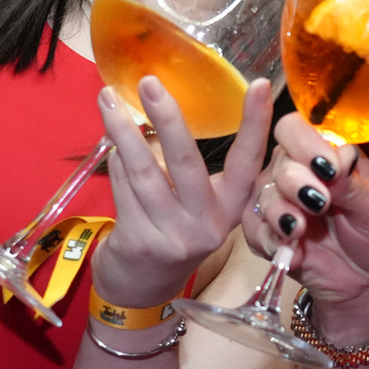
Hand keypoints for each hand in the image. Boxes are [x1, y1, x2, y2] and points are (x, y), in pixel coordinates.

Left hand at [90, 76, 274, 306]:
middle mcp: (207, 225)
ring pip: (144, 171)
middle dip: (167, 117)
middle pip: (186, 162)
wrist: (142, 287)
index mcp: (229, 209)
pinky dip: (115, 160)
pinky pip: (123, 187)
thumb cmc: (172, 232)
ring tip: (109, 98)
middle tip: (150, 82)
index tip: (260, 84)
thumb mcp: (196, 205)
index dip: (255, 123)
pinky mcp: (139, 241)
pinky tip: (111, 142)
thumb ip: (189, 168)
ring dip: (122, 131)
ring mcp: (172, 236)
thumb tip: (164, 107)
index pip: (247, 162)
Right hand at [243, 113, 368, 345]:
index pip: (294, 129)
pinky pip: (253, 232)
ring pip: (262, 196)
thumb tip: (334, 158)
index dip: (304, 144)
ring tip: (300, 230)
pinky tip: (293, 253)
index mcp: (324, 154)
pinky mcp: (268, 236)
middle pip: (277, 162)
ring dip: (280, 212)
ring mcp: (280, 204)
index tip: (326, 169)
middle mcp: (296, 173)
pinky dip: (272, 242)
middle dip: (295, 181)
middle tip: (320, 203)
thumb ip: (352, 182)